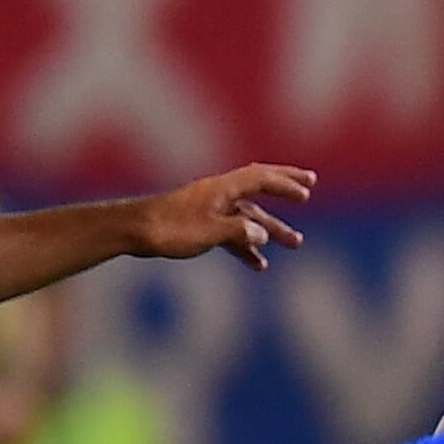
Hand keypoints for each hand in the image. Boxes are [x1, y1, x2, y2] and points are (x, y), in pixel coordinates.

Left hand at [135, 163, 316, 270]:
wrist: (135, 232)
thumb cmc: (169, 229)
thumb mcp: (209, 232)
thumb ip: (239, 231)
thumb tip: (262, 233)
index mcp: (222, 188)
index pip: (261, 179)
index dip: (286, 183)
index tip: (307, 190)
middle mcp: (219, 194)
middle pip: (258, 187)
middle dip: (283, 188)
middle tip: (308, 188)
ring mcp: (211, 209)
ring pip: (248, 216)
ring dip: (271, 228)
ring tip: (295, 243)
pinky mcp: (201, 226)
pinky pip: (232, 233)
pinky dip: (247, 246)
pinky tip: (259, 264)